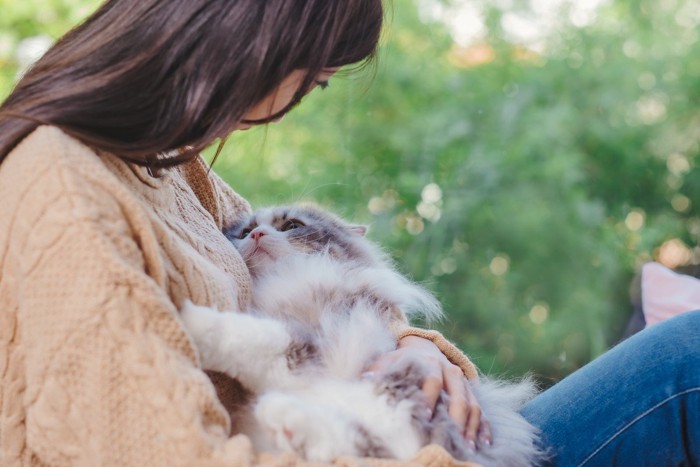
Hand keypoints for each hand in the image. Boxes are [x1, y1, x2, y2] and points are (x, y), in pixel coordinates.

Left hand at [364, 335, 491, 451]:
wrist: (423, 346)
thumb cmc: (401, 360)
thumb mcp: (388, 360)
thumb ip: (378, 370)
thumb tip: (363, 379)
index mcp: (429, 363)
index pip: (432, 380)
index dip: (429, 398)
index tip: (425, 417)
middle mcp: (450, 371)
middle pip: (459, 396)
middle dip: (456, 418)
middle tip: (452, 439)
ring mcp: (463, 383)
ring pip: (473, 404)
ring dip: (471, 426)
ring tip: (468, 447)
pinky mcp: (470, 392)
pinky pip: (482, 409)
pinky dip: (483, 426)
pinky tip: (482, 443)